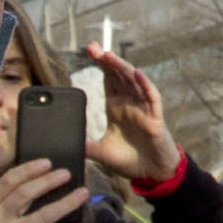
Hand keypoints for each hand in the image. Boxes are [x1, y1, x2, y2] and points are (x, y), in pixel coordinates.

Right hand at [0, 159, 88, 222]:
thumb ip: (6, 205)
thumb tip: (39, 183)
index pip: (7, 182)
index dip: (28, 169)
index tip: (46, 162)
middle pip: (25, 194)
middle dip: (48, 181)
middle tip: (66, 174)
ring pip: (43, 215)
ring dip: (66, 202)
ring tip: (81, 193)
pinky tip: (75, 218)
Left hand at [80, 45, 179, 188]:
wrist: (151, 175)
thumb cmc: (130, 160)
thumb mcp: (101, 153)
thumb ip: (86, 146)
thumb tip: (67, 143)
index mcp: (116, 107)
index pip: (108, 80)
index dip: (100, 64)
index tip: (88, 51)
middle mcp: (129, 103)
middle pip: (118, 75)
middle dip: (106, 60)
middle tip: (92, 47)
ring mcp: (143, 108)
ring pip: (133, 81)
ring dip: (122, 67)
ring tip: (108, 55)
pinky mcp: (154, 118)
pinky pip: (152, 97)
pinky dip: (145, 84)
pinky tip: (137, 73)